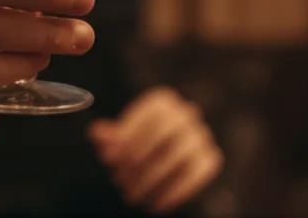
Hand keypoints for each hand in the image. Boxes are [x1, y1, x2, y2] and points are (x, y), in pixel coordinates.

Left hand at [88, 87, 222, 213]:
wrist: (165, 154)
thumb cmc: (138, 144)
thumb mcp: (121, 139)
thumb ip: (110, 136)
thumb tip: (96, 133)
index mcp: (163, 102)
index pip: (150, 114)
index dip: (129, 137)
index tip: (110, 159)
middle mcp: (186, 114)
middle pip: (166, 133)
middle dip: (139, 159)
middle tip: (119, 179)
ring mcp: (201, 136)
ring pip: (181, 155)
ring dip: (153, 179)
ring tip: (133, 195)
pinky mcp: (211, 159)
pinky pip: (197, 174)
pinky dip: (176, 191)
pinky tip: (156, 204)